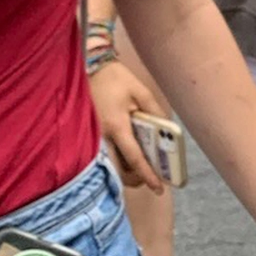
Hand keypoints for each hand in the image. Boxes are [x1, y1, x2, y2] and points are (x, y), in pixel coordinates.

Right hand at [89, 56, 164, 191]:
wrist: (89, 67)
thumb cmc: (115, 78)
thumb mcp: (141, 91)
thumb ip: (155, 112)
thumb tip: (167, 131)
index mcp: (117, 126)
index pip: (134, 158)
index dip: (148, 175)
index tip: (159, 188)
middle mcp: (102, 136)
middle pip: (118, 170)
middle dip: (135, 178)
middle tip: (150, 177)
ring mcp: (92, 137)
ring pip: (109, 166)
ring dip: (125, 172)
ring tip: (141, 166)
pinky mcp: (88, 135)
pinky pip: (102, 156)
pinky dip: (116, 161)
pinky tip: (126, 155)